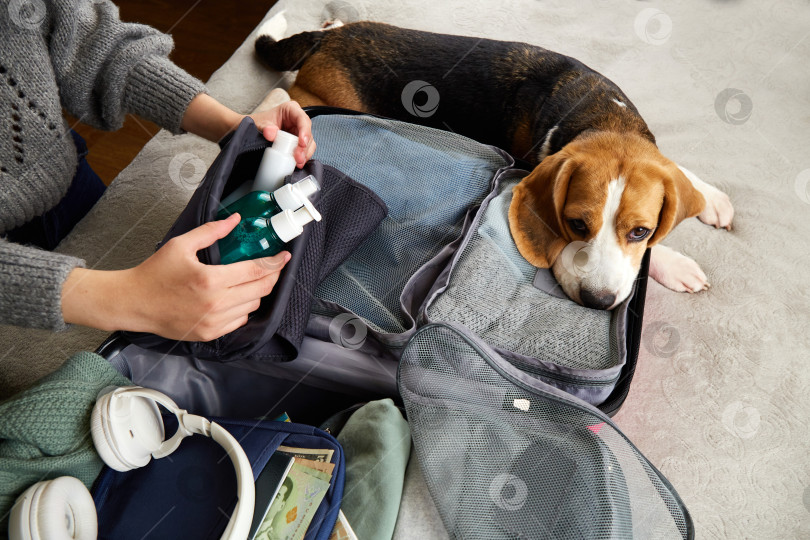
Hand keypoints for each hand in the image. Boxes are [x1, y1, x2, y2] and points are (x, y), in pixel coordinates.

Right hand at [62, 213, 289, 340]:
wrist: (134, 303)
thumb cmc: (154, 273)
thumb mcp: (181, 245)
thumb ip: (211, 231)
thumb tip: (235, 220)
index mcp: (210, 280)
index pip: (255, 271)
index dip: (274, 263)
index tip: (283, 256)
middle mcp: (215, 304)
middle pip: (260, 290)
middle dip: (272, 276)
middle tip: (273, 266)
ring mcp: (213, 322)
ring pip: (253, 306)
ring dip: (257, 292)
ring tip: (252, 280)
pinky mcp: (210, 334)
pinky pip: (240, 321)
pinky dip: (244, 308)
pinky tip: (238, 297)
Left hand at [249, 100, 315, 167]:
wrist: (256, 130)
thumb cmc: (260, 123)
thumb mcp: (260, 123)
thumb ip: (265, 128)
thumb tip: (271, 134)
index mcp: (291, 109)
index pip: (302, 119)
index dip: (305, 131)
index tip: (302, 143)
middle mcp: (298, 120)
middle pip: (307, 132)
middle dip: (305, 146)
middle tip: (298, 157)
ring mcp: (299, 131)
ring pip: (309, 142)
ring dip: (305, 153)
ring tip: (298, 162)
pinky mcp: (299, 141)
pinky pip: (305, 149)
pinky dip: (303, 156)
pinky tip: (298, 163)